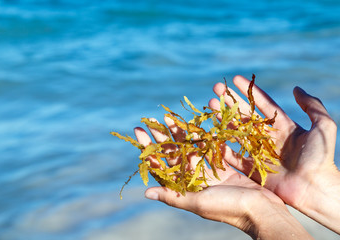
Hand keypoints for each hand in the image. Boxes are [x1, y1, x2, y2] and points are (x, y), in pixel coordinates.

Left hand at [134, 117, 311, 238]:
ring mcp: (210, 173)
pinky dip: (204, 138)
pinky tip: (196, 125)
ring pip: (191, 149)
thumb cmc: (229, 208)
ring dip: (180, 134)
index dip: (149, 149)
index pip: (162, 165)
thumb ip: (173, 196)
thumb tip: (145, 193)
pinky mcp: (225, 168)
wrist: (262, 211)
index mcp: (186, 188)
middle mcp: (195, 180)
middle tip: (152, 119)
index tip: (140, 130)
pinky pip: (211, 149)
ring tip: (171, 117)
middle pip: (174, 154)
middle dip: (163, 137)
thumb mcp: (198, 203)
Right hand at [210, 75, 339, 232]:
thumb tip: (296, 88)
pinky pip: (233, 156)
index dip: (249, 91)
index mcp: (282, 126)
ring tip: (211, 107)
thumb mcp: (323, 126)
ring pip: (236, 132)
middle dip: (230, 102)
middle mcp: (268, 137)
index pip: (262, 103)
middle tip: (216, 89)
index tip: (235, 79)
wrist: (314, 188)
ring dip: (223, 119)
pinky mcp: (252, 168)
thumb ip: (312, 105)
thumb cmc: (320, 158)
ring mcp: (258, 152)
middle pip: (245, 115)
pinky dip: (222, 147)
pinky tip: (212, 135)